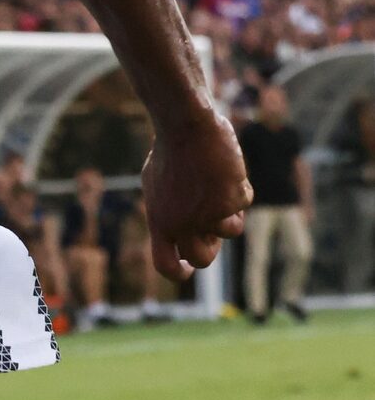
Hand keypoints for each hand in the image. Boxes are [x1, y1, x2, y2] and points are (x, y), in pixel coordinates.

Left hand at [142, 104, 250, 281]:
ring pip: (232, 232)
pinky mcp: (232, 201)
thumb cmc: (168, 152)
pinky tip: (227, 170)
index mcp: (160, 223)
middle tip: (214, 229)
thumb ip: (168, 211)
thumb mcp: (156, 187)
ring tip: (220, 189)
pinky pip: (244, 203)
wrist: (185, 127)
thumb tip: (181, 231)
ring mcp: (209, 215)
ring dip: (231, 215)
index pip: (166, 265)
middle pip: (203, 259)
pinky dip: (240, 188)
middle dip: (212, 247)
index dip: (179, 272)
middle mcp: (183, 226)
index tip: (189, 270)